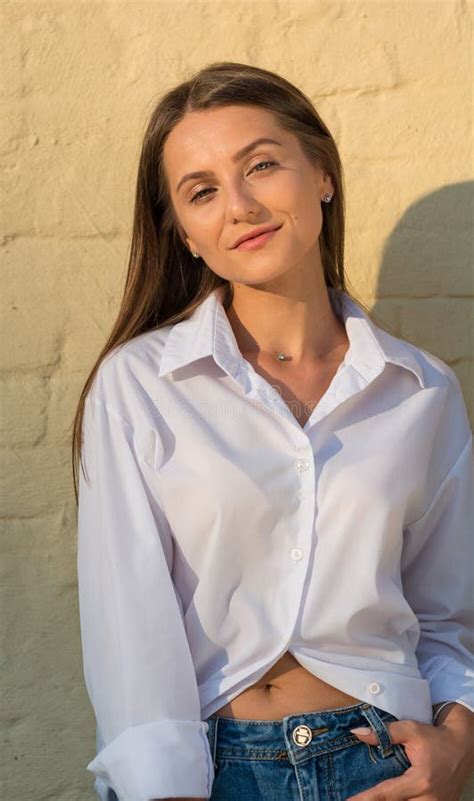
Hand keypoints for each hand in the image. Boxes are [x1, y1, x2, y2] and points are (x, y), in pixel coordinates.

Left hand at [345, 709, 473, 800]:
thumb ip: (385, 733)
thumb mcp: (412, 730)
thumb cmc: (435, 738)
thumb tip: (357, 733)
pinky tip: (388, 799)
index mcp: (421, 781)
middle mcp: (429, 800)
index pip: (387, 794)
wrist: (462, 747)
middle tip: (356, 799)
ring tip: (367, 798)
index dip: (365, 799)